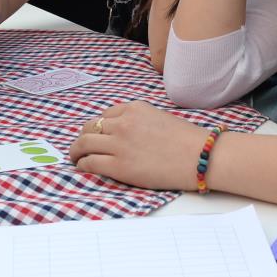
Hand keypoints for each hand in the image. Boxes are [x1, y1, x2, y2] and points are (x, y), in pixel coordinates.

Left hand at [68, 101, 209, 191]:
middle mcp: (123, 122)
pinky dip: (82, 164)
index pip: (106, 114)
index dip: (99, 127)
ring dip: (76, 151)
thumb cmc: (187, 141)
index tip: (97, 136)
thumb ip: (139, 121)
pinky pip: (90, 162)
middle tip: (80, 147)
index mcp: (135, 108)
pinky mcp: (119, 165)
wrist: (200, 157)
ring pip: (84, 143)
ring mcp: (120, 143)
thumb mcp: (159, 118)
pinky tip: (84, 168)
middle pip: (90, 127)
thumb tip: (123, 132)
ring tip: (76, 158)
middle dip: (83, 137)